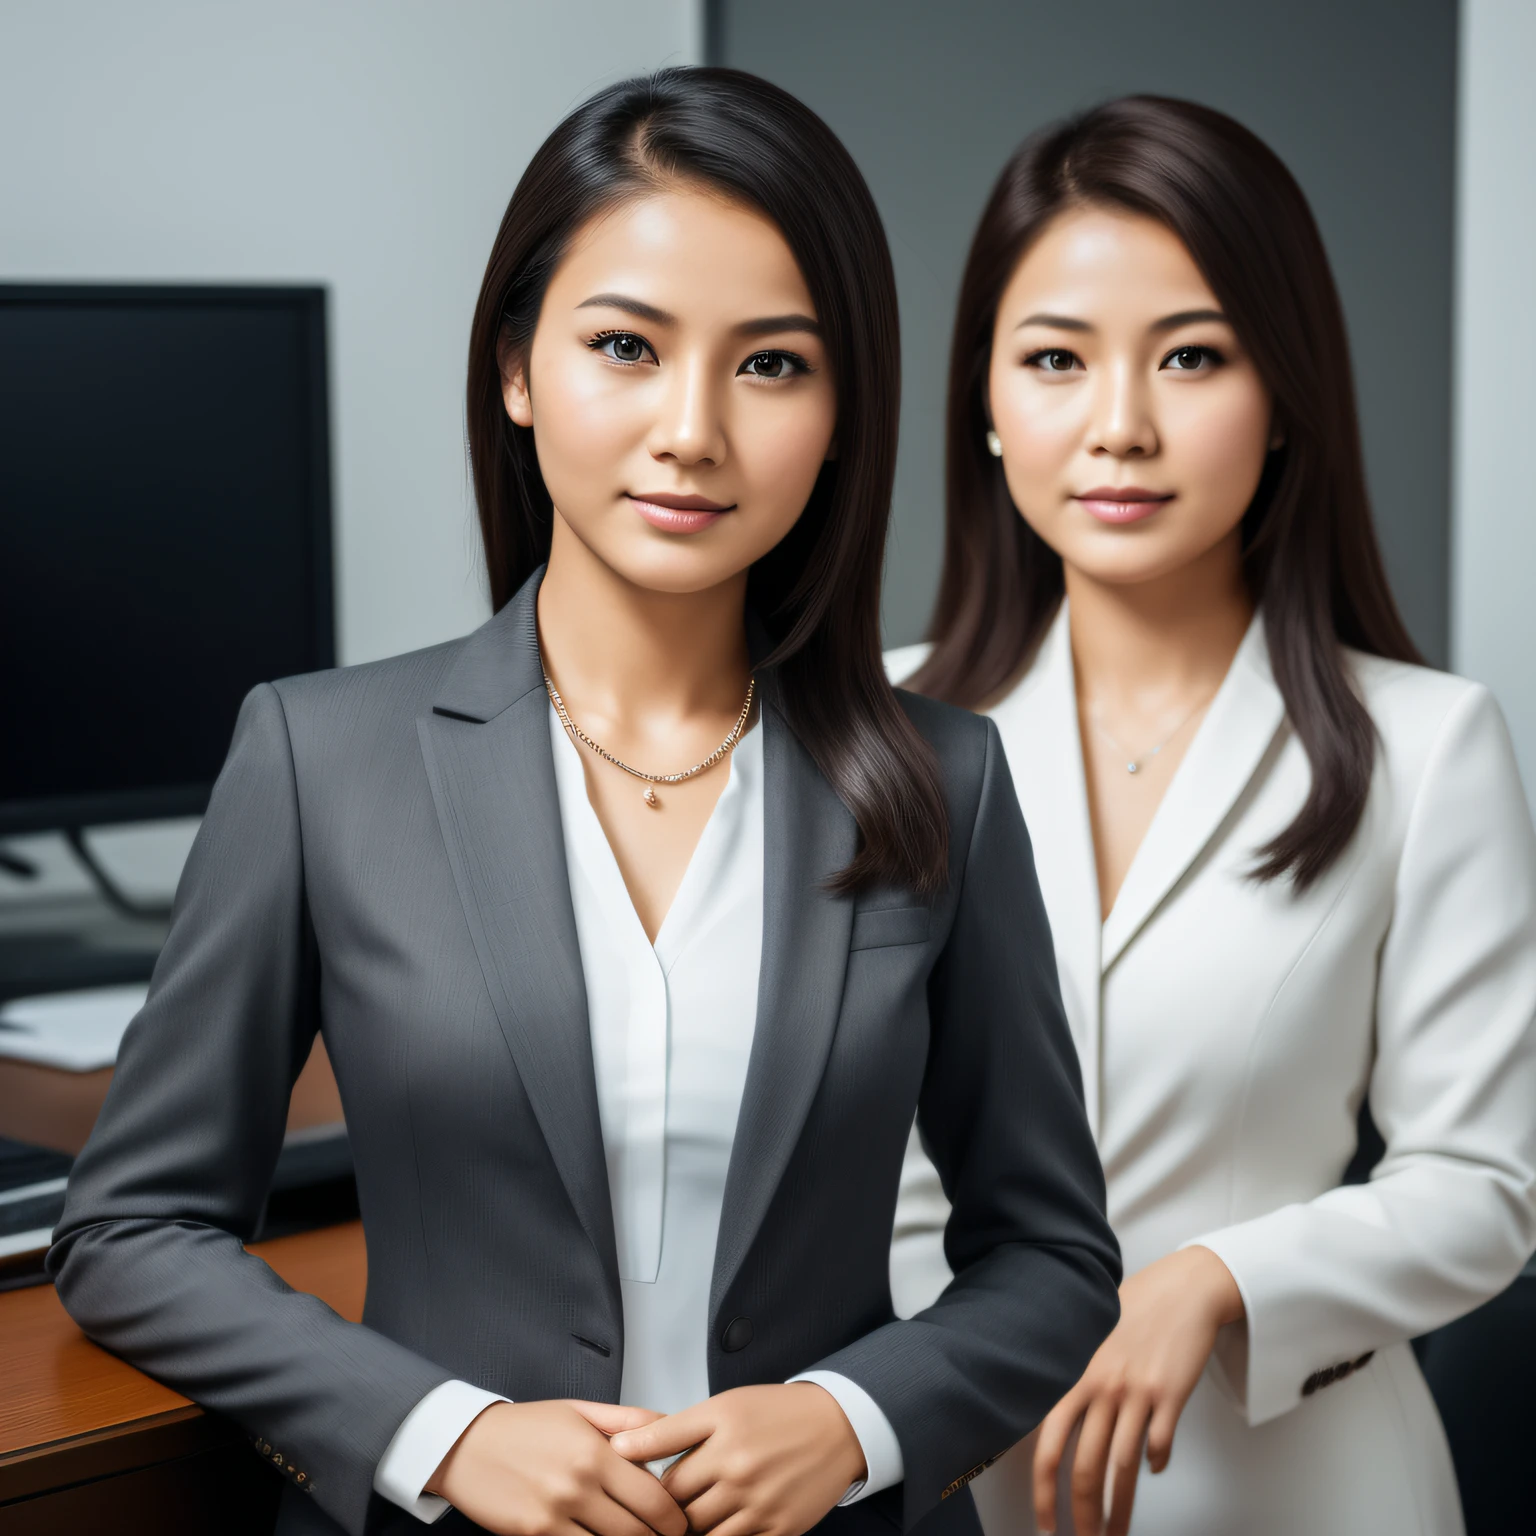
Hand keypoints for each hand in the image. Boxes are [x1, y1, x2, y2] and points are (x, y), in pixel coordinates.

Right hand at [427, 1399, 688, 1535]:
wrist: (466, 1444)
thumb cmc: (526, 1427)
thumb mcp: (580, 1411)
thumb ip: (628, 1421)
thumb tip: (668, 1425)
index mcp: (595, 1452)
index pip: (653, 1497)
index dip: (674, 1518)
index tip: (681, 1523)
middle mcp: (578, 1485)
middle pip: (637, 1531)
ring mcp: (555, 1514)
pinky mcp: (534, 1535)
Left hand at [609, 1383, 866, 1535]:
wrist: (837, 1426)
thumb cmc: (777, 1413)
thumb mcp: (721, 1408)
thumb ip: (668, 1430)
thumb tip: (619, 1446)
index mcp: (721, 1436)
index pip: (666, 1482)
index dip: (655, 1490)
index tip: (653, 1492)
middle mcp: (740, 1471)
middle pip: (682, 1513)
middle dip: (673, 1514)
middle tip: (675, 1507)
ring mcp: (761, 1505)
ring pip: (706, 1535)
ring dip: (698, 1529)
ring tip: (699, 1514)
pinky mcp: (781, 1530)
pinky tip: (726, 1523)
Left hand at [1034, 1246, 1242, 1535]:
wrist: (1183, 1288)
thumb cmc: (1135, 1309)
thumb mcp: (1090, 1340)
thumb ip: (1075, 1380)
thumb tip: (1055, 1422)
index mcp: (1075, 1376)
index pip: (1048, 1447)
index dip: (1044, 1493)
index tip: (1047, 1524)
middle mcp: (1102, 1387)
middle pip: (1085, 1468)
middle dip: (1082, 1515)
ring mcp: (1137, 1392)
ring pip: (1122, 1468)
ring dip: (1119, 1509)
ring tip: (1116, 1533)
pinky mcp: (1171, 1395)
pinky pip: (1159, 1445)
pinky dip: (1156, 1465)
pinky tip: (1154, 1470)